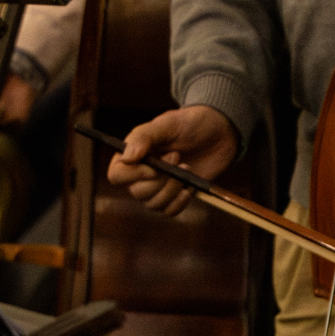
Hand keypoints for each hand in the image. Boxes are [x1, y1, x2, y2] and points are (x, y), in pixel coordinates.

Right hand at [106, 105, 238, 215]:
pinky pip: (169, 211)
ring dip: (172, 190)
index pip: (117, 176)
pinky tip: (190, 187)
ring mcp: (159, 187)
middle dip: (160, 180)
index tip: (155, 167)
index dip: (133, 175)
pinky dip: (180, 202)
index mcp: (132, 155)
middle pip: (137, 193)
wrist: (217, 132)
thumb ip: (144, 137)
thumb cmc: (189, 123)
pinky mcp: (176, 195)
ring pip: (154, 204)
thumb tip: (126, 158)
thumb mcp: (167, 124)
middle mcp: (141, 174)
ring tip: (187, 169)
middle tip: (178, 157)